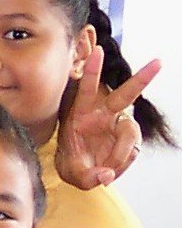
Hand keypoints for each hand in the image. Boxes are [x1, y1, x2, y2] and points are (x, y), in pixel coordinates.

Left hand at [55, 48, 159, 189]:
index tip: (98, 51)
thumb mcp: (70, 171)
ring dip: (120, 155)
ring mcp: (118, 127)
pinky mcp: (127, 140)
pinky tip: (109, 172)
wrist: (78, 170)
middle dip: (142, 78)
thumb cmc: (71, 162)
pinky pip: (130, 152)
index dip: (93, 71)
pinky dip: (121, 165)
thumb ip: (85, 175)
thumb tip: (106, 176)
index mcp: (81, 110)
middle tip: (159, 62)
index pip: (87, 87)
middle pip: (126, 95)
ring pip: (130, 132)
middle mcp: (103, 114)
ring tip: (105, 171)